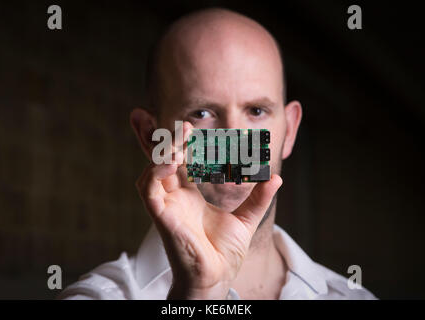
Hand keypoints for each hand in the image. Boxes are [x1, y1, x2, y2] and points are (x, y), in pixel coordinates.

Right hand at [134, 122, 281, 298]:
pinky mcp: (161, 216)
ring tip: (178, 144)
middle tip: (185, 127)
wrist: (217, 277)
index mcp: (190, 196)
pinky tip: (171, 163)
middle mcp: (175, 198)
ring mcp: (166, 206)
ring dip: (162, 155)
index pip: (183, 163)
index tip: (193, 128)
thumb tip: (276, 177)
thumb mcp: (246, 219)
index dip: (185, 144)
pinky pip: (148, 190)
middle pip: (164, 162)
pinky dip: (155, 173)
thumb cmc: (224, 253)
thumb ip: (259, 198)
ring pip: (152, 172)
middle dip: (171, 143)